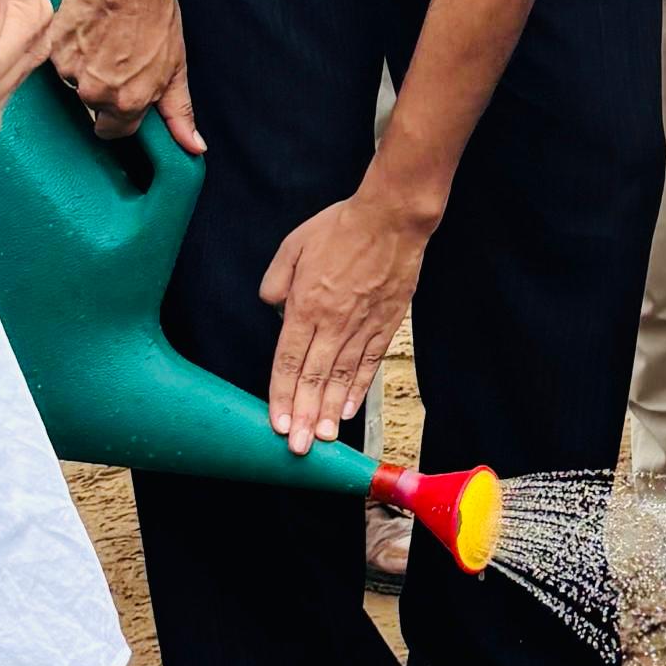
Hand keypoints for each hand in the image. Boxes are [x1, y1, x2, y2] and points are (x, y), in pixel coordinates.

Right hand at [51, 0, 201, 151]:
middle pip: (93, 107)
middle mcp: (95, 93)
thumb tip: (194, 148)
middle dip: (103, 91)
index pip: (114, 132)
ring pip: (74, 83)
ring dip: (85, 68)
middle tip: (117, 60)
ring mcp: (70, 72)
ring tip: (105, 41)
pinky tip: (88, 31)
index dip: (120, 115)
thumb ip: (179, 112)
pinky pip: (59, 61)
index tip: (124, 96)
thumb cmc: (156, 16)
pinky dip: (71, 50)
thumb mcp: (176, 67)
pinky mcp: (52, 50)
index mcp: (128, 103)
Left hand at [259, 179, 435, 451]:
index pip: (289, 359)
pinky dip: (358, 388)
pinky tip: (348, 409)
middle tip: (299, 448)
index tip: (278, 423)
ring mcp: (362, 325)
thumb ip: (276, 282)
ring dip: (330, 410)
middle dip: (305, 415)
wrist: (392, 217)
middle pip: (315, 376)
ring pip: (342, 376)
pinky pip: (369, 362)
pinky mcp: (386, 323)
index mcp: (306, 304)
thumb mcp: (293, 245)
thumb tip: (273, 309)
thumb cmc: (341, 227)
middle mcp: (333, 321)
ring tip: (323, 439)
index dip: (281, 394)